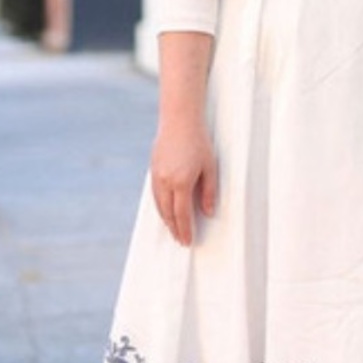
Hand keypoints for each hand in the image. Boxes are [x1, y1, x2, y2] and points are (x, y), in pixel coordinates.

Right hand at [150, 120, 217, 245]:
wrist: (179, 121)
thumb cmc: (199, 143)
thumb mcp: (210, 167)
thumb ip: (209, 192)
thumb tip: (208, 213)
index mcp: (181, 182)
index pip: (182, 214)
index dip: (185, 229)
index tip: (188, 241)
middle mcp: (165, 181)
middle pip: (168, 213)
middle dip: (174, 228)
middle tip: (181, 240)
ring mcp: (156, 176)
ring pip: (159, 205)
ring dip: (166, 220)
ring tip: (174, 230)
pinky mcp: (153, 171)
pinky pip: (155, 195)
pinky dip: (160, 207)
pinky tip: (166, 212)